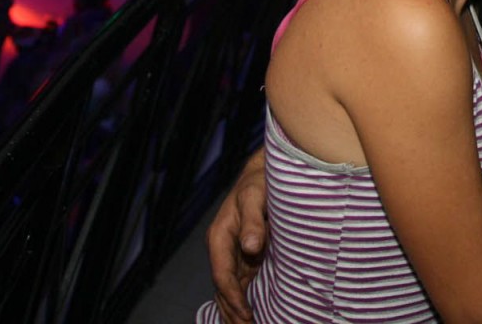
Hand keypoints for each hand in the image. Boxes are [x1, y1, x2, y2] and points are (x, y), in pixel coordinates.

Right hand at [207, 153, 267, 323]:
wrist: (262, 172)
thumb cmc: (259, 182)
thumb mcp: (255, 196)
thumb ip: (252, 220)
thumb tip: (250, 245)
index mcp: (220, 236)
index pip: (223, 276)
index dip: (233, 297)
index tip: (245, 315)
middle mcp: (223, 248)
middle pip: (224, 287)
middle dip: (232, 311)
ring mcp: (233, 252)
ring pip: (230, 288)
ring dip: (235, 310)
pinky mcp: (244, 253)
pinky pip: (241, 281)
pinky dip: (243, 299)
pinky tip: (250, 314)